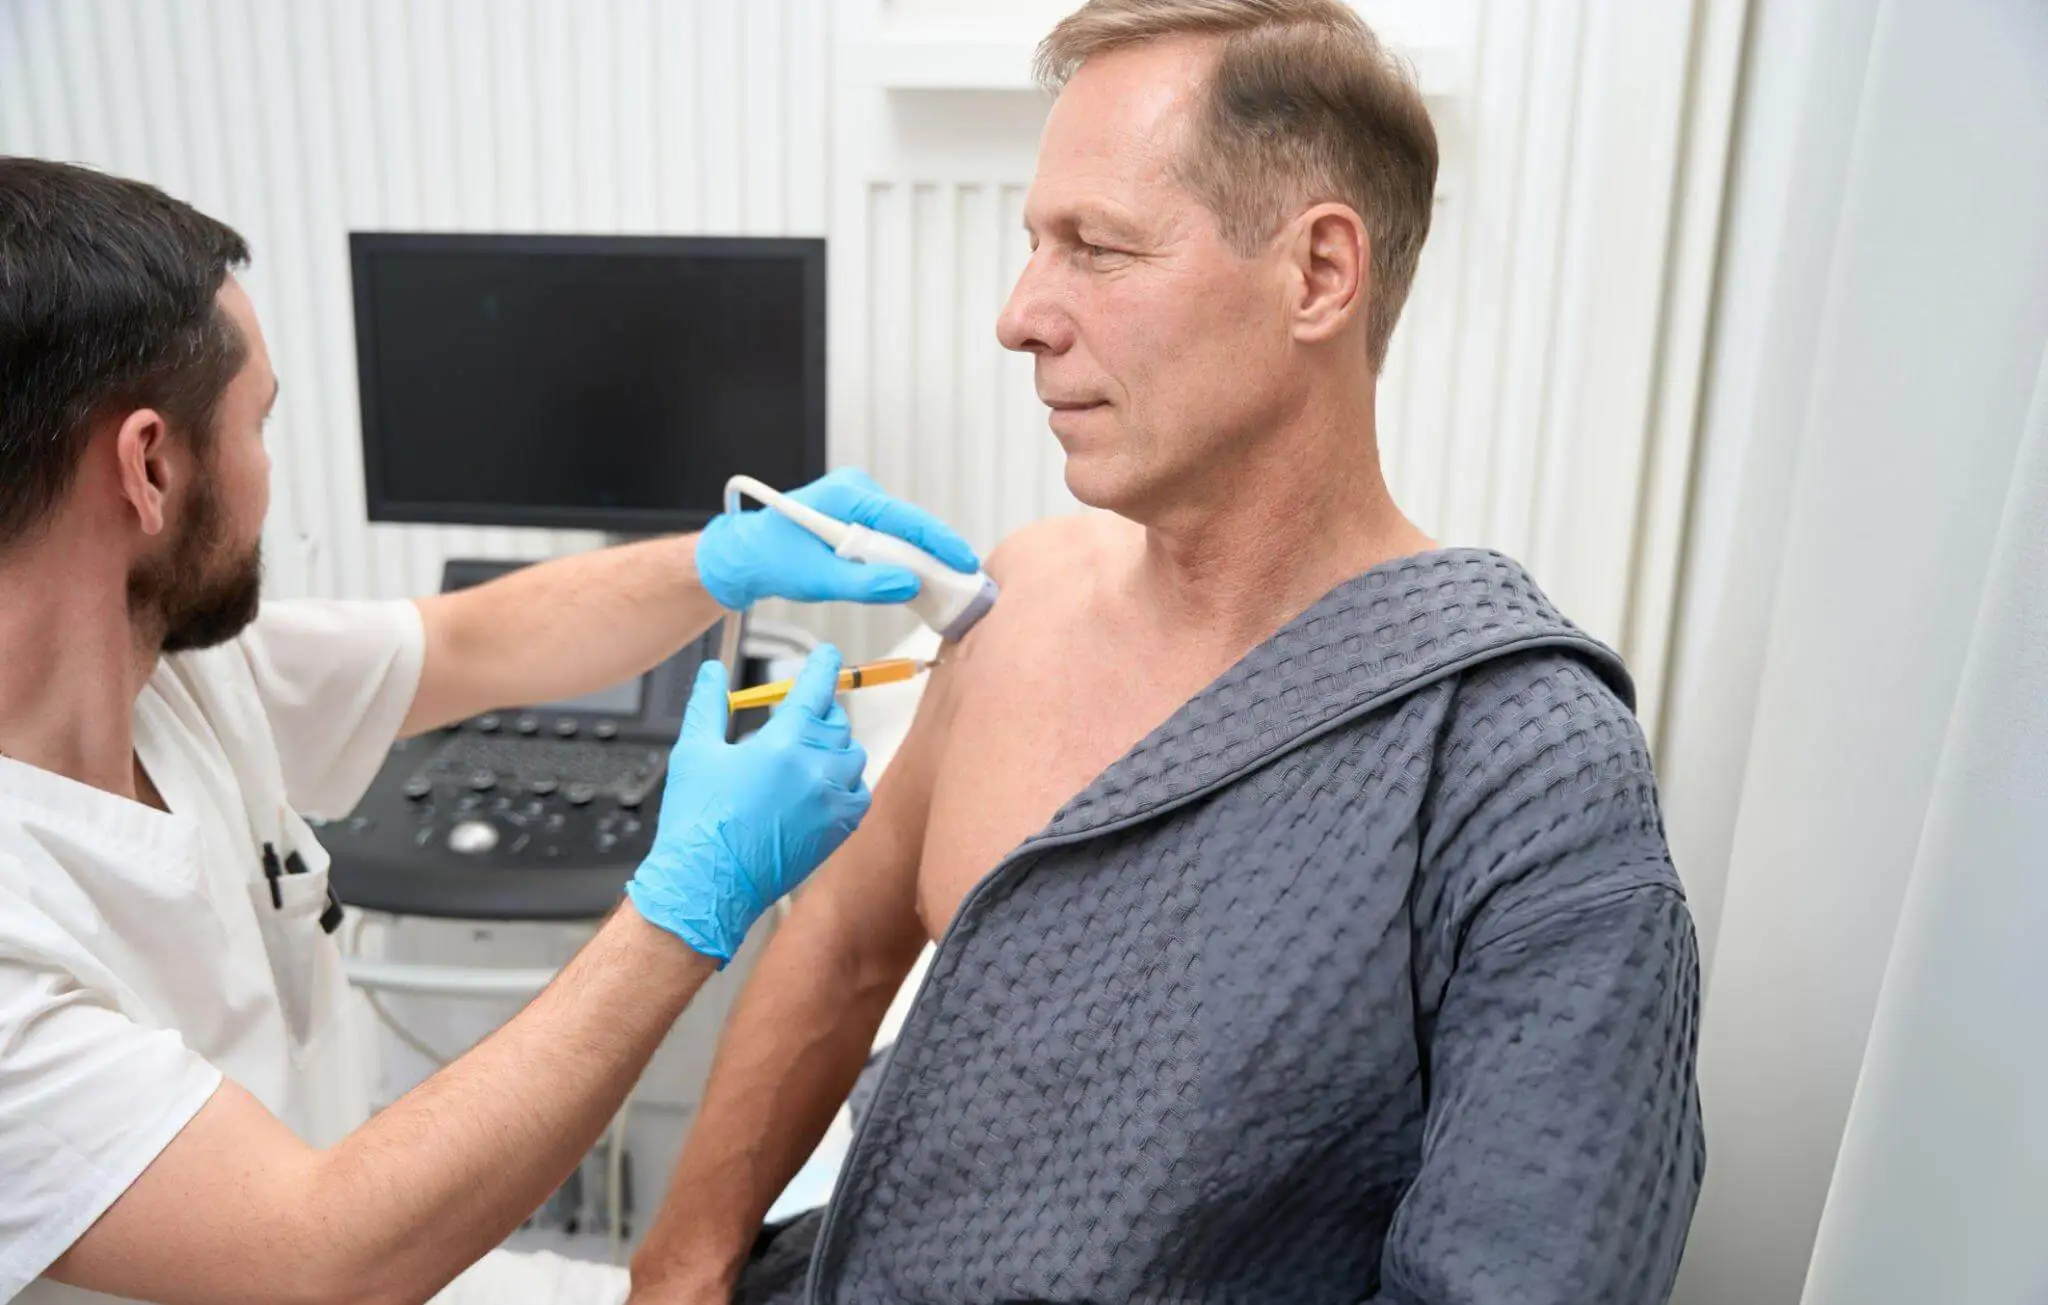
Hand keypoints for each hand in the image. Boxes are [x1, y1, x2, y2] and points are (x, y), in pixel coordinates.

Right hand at [625, 647, 868, 962]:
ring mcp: (830, 803)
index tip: (830, 656)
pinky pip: (859, 794)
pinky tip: (824, 784)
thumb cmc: (697, 821)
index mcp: (781, 745)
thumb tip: (713, 671)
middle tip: (800, 715)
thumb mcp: (694, 752)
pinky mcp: (837, 831)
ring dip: (835, 745)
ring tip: (808, 751)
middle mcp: (814, 771)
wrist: (707, 884)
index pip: (816, 690)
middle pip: (836, 721)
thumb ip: (708, 704)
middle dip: (820, 711)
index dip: (825, 667)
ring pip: (853, 755)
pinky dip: (848, 783)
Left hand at [694, 467, 979, 608]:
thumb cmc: (772, 561)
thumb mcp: (818, 579)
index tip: (965, 560)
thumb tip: (910, 586)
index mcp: (845, 494)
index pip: (903, 518)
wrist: (746, 555)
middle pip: (909, 525)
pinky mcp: (859, 514)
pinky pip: (890, 537)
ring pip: (901, 533)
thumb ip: (865, 583)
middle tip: (961, 583)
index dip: (938, 541)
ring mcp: (859, 499)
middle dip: (933, 554)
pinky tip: (912, 579)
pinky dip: (901, 559)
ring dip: (917, 560)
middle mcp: (856, 489)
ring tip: (941, 586)